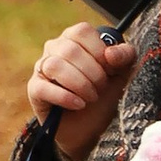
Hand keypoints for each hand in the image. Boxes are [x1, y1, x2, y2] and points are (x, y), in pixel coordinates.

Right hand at [27, 18, 133, 157]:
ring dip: (79, 84)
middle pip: (69, 49)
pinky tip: (79, 105)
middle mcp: (55, 47)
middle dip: (92, 73)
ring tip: (91, 98)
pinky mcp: (35, 89)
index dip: (99, 51)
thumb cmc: (104, 96)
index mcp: (76, 38)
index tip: (111, 70)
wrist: (90, 129)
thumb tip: (111, 54)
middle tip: (101, 88)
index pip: (82, 31)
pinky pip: (43, 88)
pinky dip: (65, 97)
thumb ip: (125, 57)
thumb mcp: (122, 74)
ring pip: (55, 65)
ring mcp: (42, 67)